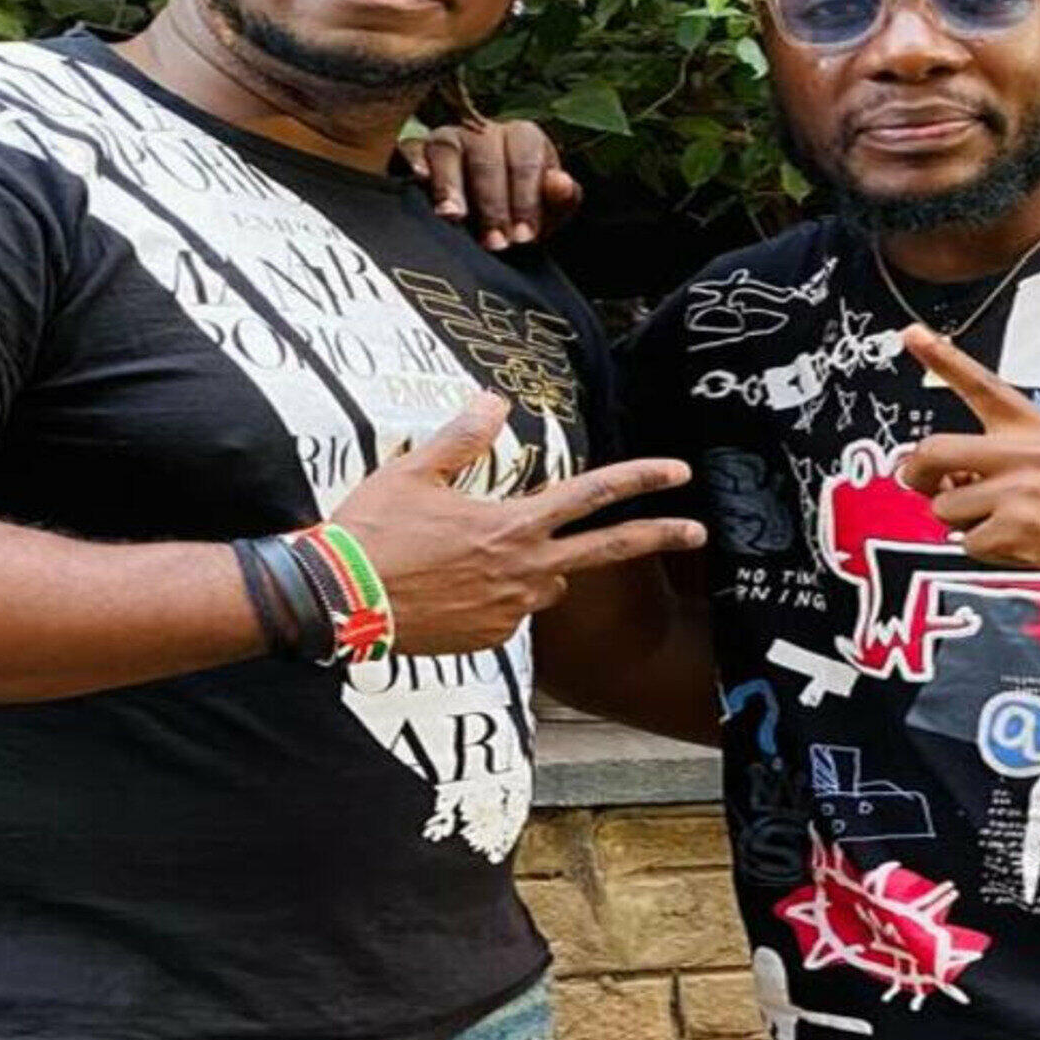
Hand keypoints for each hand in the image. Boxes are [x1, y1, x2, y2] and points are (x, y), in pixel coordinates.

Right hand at [333, 394, 703, 654]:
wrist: (340, 600)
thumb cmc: (373, 533)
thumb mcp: (414, 471)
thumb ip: (462, 437)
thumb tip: (494, 399)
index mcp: (514, 524)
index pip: (593, 495)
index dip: (640, 480)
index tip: (678, 473)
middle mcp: (526, 571)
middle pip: (608, 551)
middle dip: (658, 537)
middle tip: (699, 532)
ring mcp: (512, 611)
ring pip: (547, 582)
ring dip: (533, 566)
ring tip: (471, 557)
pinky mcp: (493, 640)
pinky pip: (510, 613)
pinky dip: (494, 598)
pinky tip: (450, 589)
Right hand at [400, 118, 582, 250]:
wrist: (483, 228)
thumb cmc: (519, 217)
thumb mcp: (548, 214)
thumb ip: (561, 201)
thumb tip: (560, 182)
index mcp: (523, 139)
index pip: (525, 159)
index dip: (525, 198)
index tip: (524, 237)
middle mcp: (483, 132)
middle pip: (486, 156)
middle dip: (493, 204)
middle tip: (495, 244)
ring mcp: (446, 139)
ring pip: (448, 149)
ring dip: (452, 186)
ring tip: (454, 218)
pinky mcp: (415, 152)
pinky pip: (411, 148)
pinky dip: (414, 162)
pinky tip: (419, 181)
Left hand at [892, 324, 1039, 591]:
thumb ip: (1002, 458)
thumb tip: (947, 480)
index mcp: (1032, 426)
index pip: (981, 385)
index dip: (943, 357)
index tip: (912, 333)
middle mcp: (1023, 448)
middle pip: (933, 451)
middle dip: (917, 477)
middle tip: (929, 490)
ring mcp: (1021, 485)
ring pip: (946, 507)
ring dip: (964, 525)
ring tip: (1006, 526)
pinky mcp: (1021, 524)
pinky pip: (970, 543)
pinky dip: (987, 552)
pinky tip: (1022, 547)